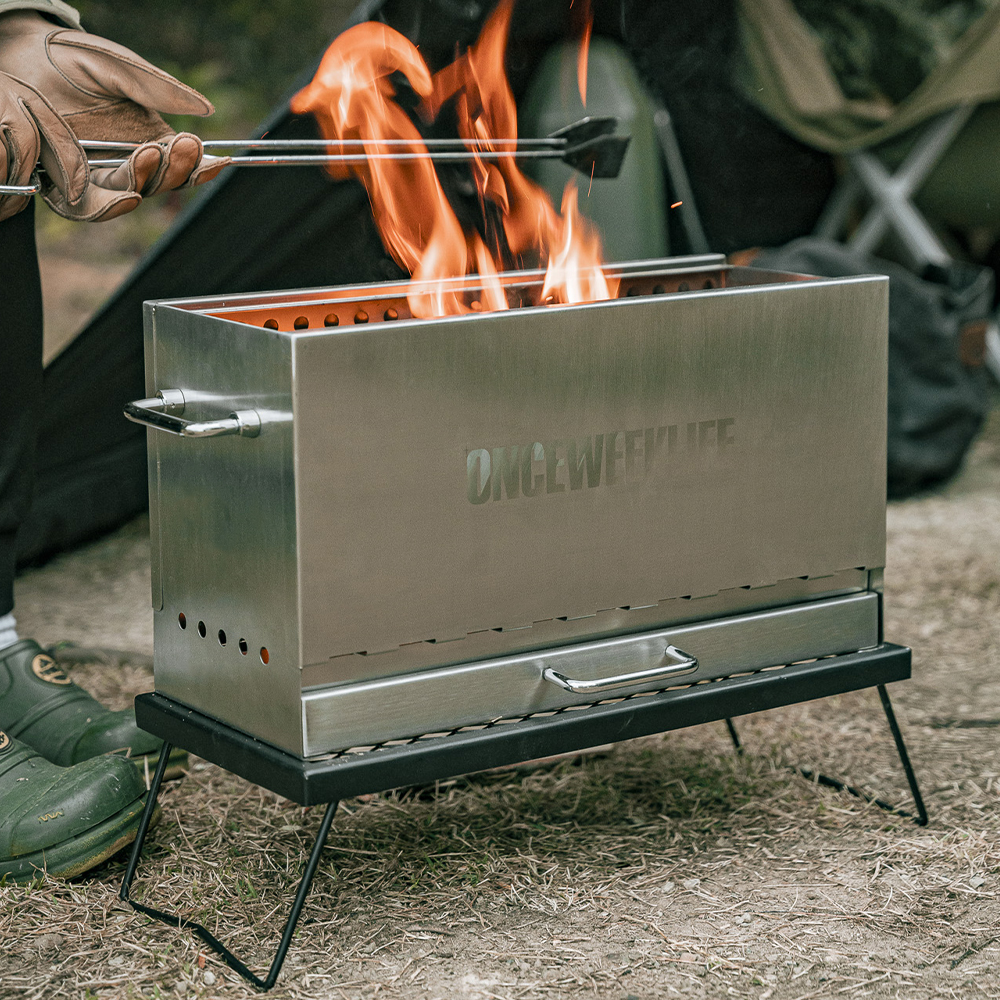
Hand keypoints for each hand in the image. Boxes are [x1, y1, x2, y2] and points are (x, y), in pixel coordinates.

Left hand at [0, 12, 227, 220]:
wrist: (19, 53)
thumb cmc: (71, 57)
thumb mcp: (120, 67)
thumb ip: (159, 88)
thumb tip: (208, 109)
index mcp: (147, 141)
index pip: (181, 166)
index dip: (201, 169)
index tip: (219, 159)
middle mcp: (124, 164)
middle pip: (159, 185)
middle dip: (175, 169)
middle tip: (183, 145)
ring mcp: (92, 176)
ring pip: (127, 198)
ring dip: (145, 184)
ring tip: (151, 156)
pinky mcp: (60, 182)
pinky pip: (84, 206)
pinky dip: (107, 206)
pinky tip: (127, 194)